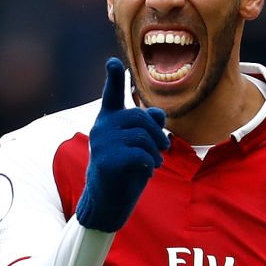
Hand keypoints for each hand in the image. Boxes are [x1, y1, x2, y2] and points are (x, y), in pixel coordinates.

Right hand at [75, 58, 169, 231]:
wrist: (107, 203)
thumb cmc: (124, 171)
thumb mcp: (138, 146)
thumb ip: (146, 127)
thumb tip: (158, 112)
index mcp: (107, 121)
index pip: (111, 95)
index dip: (114, 78)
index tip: (113, 62)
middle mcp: (101, 128)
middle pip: (141, 117)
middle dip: (158, 133)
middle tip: (163, 148)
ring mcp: (102, 143)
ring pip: (143, 136)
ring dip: (156, 151)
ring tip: (154, 163)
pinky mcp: (108, 160)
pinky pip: (142, 154)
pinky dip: (151, 163)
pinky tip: (147, 171)